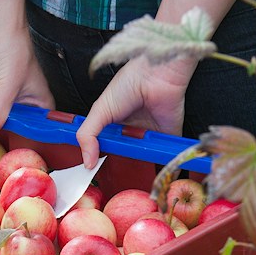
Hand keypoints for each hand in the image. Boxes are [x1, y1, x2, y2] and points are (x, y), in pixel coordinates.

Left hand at [0, 28, 54, 138]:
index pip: (36, 135)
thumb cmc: (14, 51)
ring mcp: (14, 101)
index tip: (8, 158)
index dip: (24, 146)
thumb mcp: (6, 88)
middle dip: (4, 138)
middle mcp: (31, 106)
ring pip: (3, 122)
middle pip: (18, 132)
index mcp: (43, 106)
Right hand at [76, 55, 198, 167]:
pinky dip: (165, 170)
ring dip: (140, 170)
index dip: (100, 162)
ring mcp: (150, 138)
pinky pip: (166, 159)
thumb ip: (88, 135)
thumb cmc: (129, 83)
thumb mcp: (100, 109)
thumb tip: (86, 162)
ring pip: (143, 162)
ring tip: (134, 176)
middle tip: (114, 176)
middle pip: (124, 159)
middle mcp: (131, 134)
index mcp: (114, 126)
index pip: (105, 150)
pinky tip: (159, 180)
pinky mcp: (169, 139)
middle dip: (120, 169)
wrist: (157, 75)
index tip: (94, 174)